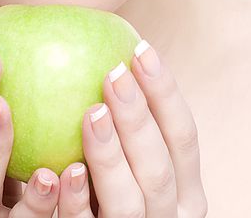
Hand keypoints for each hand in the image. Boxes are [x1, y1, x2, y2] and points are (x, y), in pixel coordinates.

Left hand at [55, 41, 207, 216]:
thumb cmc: (114, 192)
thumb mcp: (136, 163)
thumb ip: (132, 127)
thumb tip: (110, 54)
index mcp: (185, 188)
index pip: (184, 136)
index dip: (165, 92)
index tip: (141, 49)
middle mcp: (169, 214)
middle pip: (158, 166)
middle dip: (138, 118)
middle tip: (113, 73)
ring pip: (129, 202)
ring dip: (110, 157)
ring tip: (92, 113)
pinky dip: (78, 202)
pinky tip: (66, 170)